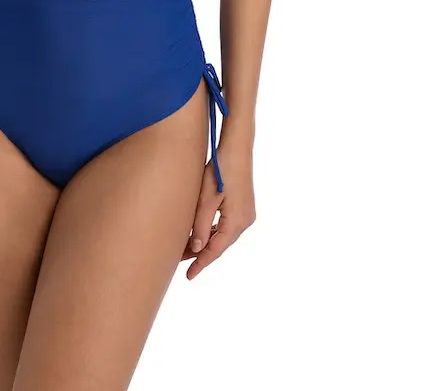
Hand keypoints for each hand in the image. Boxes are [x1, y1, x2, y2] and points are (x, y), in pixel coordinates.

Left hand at [181, 131, 255, 279]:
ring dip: (206, 242)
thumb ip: (201, 225)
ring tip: (186, 249)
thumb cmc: (220, 169)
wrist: (238, 148)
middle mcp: (245, 221)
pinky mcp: (243, 206)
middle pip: (220, 245)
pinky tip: (202, 233)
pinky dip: (214, 232)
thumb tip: (196, 248)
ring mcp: (246, 214)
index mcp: (237, 222)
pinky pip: (227, 226)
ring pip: (223, 236)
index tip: (188, 276)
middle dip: (201, 254)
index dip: (201, 264)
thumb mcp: (206, 198)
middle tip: (180, 262)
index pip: (216, 250)